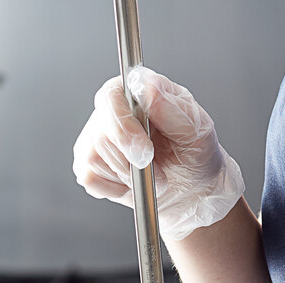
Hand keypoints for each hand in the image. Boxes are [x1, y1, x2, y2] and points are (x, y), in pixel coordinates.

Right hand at [72, 66, 244, 240]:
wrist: (191, 190)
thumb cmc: (194, 155)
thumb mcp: (197, 130)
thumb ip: (172, 109)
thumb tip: (147, 89)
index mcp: (135, 91)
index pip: (110, 97)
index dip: (124, 126)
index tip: (146, 152)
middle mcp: (111, 112)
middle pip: (101, 135)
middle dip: (132, 161)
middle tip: (158, 171)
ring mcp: (94, 139)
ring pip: (94, 159)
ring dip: (129, 177)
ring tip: (151, 176)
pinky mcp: (88, 167)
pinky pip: (91, 179)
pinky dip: (116, 189)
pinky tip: (133, 184)